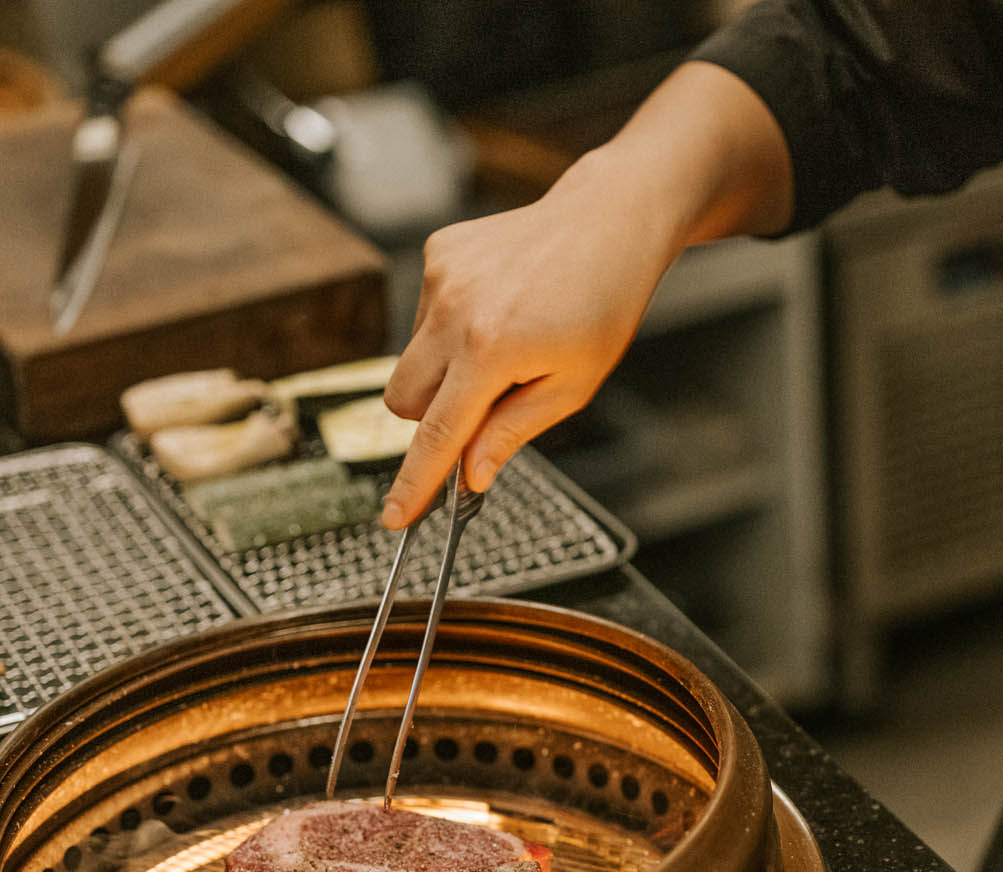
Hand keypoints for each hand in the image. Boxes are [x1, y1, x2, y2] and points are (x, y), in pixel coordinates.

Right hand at [379, 162, 679, 525]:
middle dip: (433, 418)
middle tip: (487, 404)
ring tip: (509, 339)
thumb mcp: (573, 385)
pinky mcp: (439, 252)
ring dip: (447, 368)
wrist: (608, 222)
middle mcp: (454, 310)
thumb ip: (512, 432)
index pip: (437, 434)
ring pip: (413, 358)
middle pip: (405, 401)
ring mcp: (441, 276)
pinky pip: (425, 314)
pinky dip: (452, 326)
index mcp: (491, 350)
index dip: (414, 483)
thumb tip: (470, 477)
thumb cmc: (603, 306)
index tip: (394, 518)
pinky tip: (500, 305)